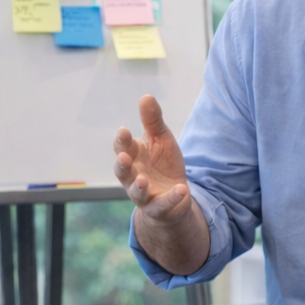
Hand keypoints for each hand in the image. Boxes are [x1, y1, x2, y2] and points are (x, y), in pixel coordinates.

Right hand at [114, 95, 193, 224]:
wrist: (175, 194)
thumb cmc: (162, 164)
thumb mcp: (161, 139)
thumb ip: (153, 121)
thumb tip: (146, 96)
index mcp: (133, 156)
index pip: (122, 147)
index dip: (122, 141)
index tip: (124, 131)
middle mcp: (133, 176)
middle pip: (122, 171)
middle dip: (122, 164)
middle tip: (124, 157)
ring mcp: (144, 194)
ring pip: (136, 192)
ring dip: (139, 186)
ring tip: (143, 180)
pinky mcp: (158, 208)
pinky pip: (163, 204)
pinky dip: (172, 198)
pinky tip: (182, 189)